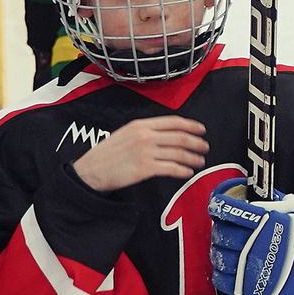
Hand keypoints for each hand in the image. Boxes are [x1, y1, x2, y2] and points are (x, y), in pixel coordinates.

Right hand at [74, 116, 209, 191]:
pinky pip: (172, 168)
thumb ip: (144, 131)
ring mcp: (146, 152)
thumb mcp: (124, 134)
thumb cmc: (105, 155)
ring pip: (179, 153)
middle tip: (205, 147)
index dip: (191, 125)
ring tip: (199, 161)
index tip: (201, 130)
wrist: (89, 171)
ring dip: (193, 158)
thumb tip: (166, 134)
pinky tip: (187, 172)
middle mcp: (145, 136)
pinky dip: (183, 170)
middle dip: (197, 143)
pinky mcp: (145, 168)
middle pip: (180, 137)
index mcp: (140, 125)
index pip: (173, 121)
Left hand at [207, 180, 293, 294]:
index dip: (221, 206)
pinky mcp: (251, 286)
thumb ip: (279, 203)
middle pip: (223, 233)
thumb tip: (262, 195)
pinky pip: (223, 280)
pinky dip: (220, 273)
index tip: (217, 205)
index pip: (234, 210)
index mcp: (269, 221)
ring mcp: (253, 266)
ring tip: (224, 249)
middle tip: (223, 228)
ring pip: (220, 257)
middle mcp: (257, 242)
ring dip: (218, 251)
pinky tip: (226, 267)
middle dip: (220, 229)